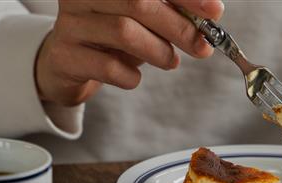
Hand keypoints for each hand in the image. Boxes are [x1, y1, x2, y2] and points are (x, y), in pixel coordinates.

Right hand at [35, 0, 223, 105]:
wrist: (68, 63)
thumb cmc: (114, 35)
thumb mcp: (144, 17)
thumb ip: (172, 10)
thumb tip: (213, 12)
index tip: (215, 11)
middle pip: (138, 2)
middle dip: (178, 27)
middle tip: (201, 47)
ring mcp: (70, 23)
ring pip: (125, 32)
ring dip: (158, 52)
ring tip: (170, 61)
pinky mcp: (65, 55)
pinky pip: (109, 67)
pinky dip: (131, 76)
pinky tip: (134, 76)